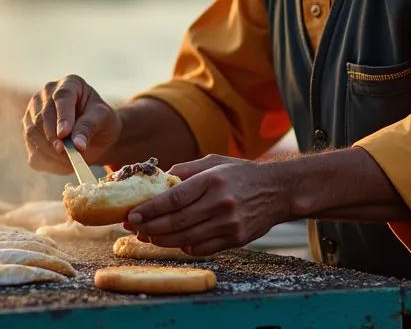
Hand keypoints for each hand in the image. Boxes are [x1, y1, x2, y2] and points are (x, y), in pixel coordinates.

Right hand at [21, 74, 122, 174]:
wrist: (97, 134)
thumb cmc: (102, 121)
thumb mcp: (103, 119)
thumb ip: (89, 126)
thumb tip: (77, 145)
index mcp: (68, 84)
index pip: (61, 97)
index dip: (62, 117)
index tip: (65, 135)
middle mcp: (46, 94)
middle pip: (42, 116)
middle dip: (54, 137)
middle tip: (68, 153)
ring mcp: (33, 113)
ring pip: (32, 132)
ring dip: (50, 151)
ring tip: (70, 160)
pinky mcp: (29, 133)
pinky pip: (32, 151)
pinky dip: (46, 162)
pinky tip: (63, 165)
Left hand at [124, 155, 291, 255]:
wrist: (278, 190)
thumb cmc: (241, 173)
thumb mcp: (214, 162)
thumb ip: (185, 170)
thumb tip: (156, 179)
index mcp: (212, 180)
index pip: (174, 199)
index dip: (150, 210)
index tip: (132, 215)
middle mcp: (221, 203)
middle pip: (177, 221)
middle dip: (150, 227)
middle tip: (132, 228)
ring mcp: (229, 224)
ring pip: (187, 239)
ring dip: (162, 240)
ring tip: (147, 236)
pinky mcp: (236, 239)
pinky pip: (203, 248)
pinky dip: (184, 247)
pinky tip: (173, 241)